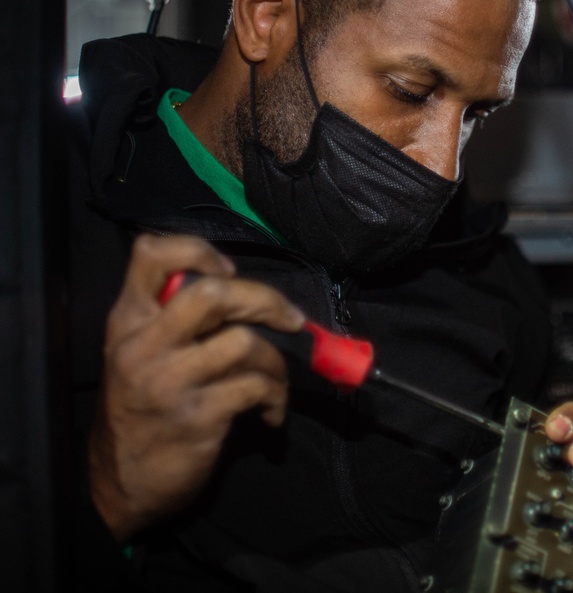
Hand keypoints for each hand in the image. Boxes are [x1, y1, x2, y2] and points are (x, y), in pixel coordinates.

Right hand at [88, 234, 304, 540]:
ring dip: (276, 361)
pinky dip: (276, 398)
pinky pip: (256, 388)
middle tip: (290, 318)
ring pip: (244, 342)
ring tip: (274, 381)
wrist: (118, 486)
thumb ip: (174, 320)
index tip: (228, 271)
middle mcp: (144, 345)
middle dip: (265, 299)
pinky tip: (270, 413)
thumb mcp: (138, 355)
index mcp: (127, 320)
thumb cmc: (139, 411)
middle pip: (213, 294)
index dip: (196, 250)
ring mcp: (170, 382)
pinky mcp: (197, 418)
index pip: (150, 254)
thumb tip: (245, 295)